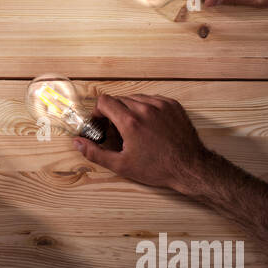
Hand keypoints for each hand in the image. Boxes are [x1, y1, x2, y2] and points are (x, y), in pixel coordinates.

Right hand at [72, 94, 212, 193]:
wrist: (190, 167)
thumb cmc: (157, 168)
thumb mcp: (122, 165)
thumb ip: (95, 153)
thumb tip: (77, 143)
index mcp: (130, 122)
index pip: (105, 101)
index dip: (99, 111)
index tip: (101, 122)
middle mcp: (145, 108)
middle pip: (119, 99)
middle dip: (114, 112)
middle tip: (118, 130)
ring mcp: (161, 105)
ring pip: (136, 98)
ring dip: (130, 109)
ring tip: (134, 128)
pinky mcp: (173, 105)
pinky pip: (153, 99)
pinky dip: (147, 108)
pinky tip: (149, 124)